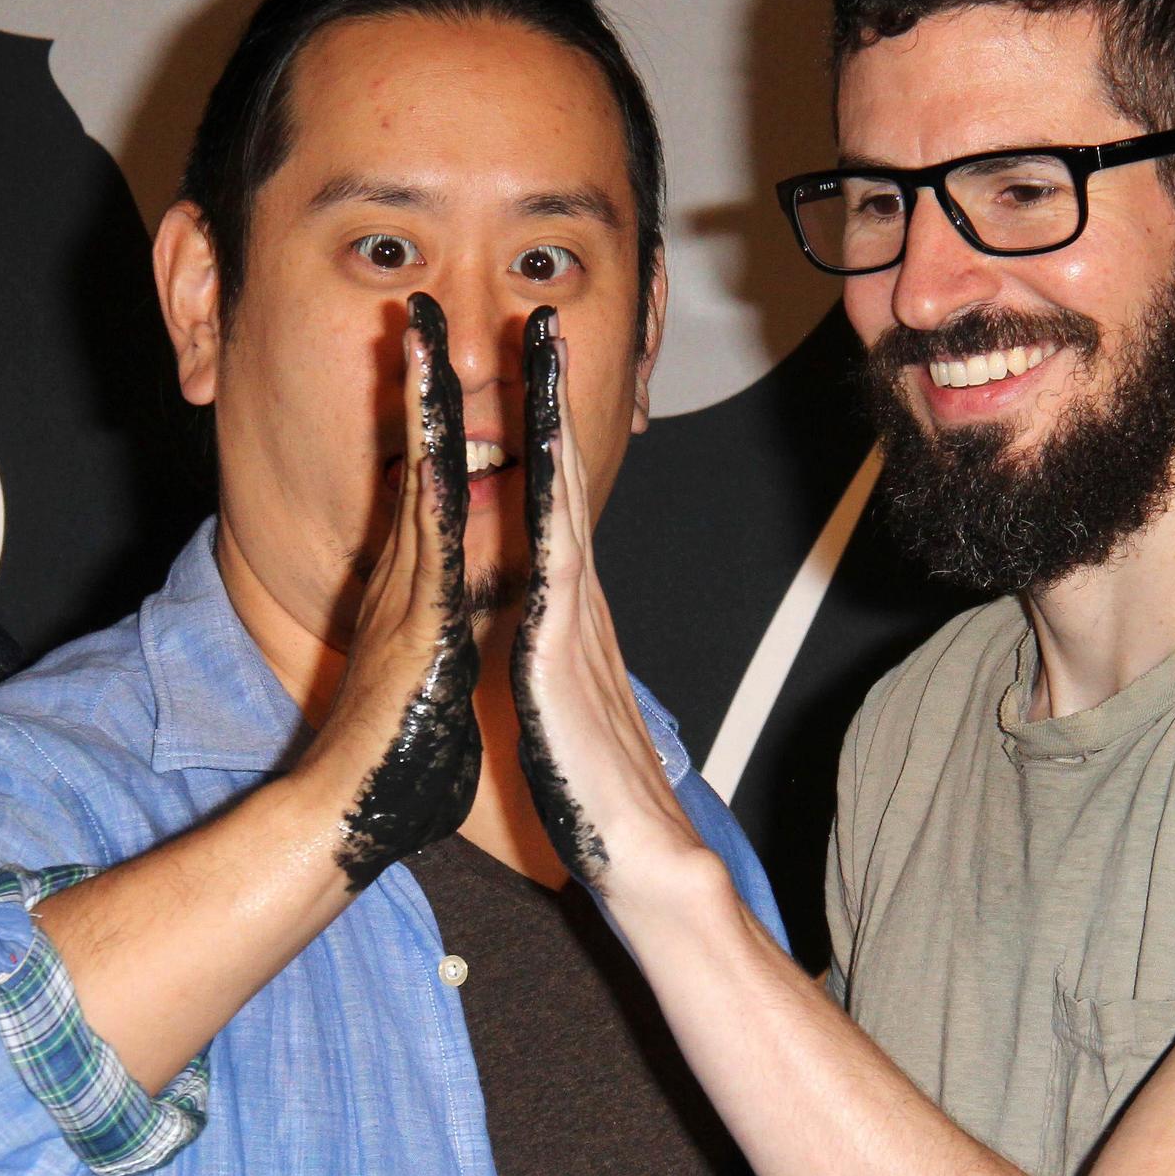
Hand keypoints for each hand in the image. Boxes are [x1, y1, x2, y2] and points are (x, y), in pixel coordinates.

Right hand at [320, 294, 482, 888]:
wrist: (353, 817)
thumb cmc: (393, 769)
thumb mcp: (431, 689)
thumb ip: (440, 654)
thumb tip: (457, 644)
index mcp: (417, 592)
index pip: (428, 484)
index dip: (437, 420)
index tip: (445, 361)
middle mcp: (406, 580)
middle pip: (415, 458)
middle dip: (421, 383)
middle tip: (420, 310)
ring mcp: (408, 596)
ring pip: (417, 479)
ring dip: (421, 409)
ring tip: (420, 335)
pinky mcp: (419, 628)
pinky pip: (426, 546)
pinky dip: (429, 488)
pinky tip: (434, 441)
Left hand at [511, 307, 700, 888]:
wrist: (642, 851)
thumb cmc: (597, 790)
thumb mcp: (556, 705)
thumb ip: (548, 662)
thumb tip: (532, 635)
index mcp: (570, 613)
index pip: (555, 503)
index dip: (546, 434)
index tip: (534, 372)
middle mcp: (578, 601)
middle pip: (564, 479)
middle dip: (553, 399)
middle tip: (543, 324)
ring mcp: (575, 620)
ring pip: (561, 500)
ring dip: (553, 425)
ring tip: (544, 357)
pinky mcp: (561, 653)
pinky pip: (552, 563)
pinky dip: (548, 507)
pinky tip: (540, 461)